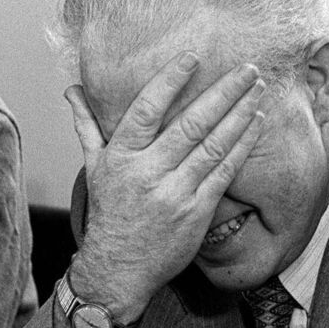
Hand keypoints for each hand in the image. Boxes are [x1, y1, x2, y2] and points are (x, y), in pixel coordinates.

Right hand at [68, 53, 264, 320]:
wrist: (118, 268)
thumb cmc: (108, 212)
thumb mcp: (93, 167)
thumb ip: (87, 125)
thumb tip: (72, 90)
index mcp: (121, 156)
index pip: (146, 109)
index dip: (170, 81)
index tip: (192, 59)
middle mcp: (148, 172)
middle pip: (191, 124)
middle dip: (223, 93)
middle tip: (246, 69)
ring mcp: (174, 192)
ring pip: (213, 145)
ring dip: (239, 115)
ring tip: (257, 90)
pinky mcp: (196, 211)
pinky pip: (224, 172)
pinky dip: (241, 146)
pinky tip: (255, 125)